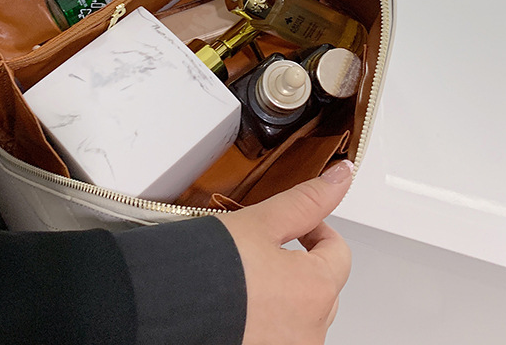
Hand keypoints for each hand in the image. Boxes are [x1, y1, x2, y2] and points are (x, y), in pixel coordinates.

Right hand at [220, 160, 353, 344]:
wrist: (166, 306)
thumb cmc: (208, 270)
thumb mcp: (259, 222)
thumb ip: (305, 201)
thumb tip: (338, 177)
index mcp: (316, 291)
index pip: (339, 251)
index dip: (315, 228)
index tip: (294, 223)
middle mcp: (310, 331)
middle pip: (322, 286)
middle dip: (299, 264)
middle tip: (262, 249)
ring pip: (301, 314)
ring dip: (283, 295)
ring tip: (246, 278)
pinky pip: (280, 333)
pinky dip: (266, 317)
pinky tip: (241, 303)